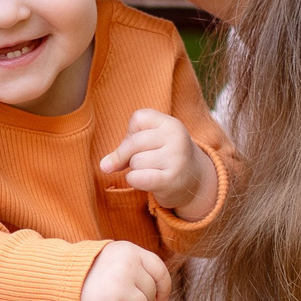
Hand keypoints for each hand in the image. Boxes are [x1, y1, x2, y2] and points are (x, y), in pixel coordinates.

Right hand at [79, 240, 169, 300]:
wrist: (59, 277)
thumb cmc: (93, 272)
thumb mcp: (116, 257)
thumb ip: (139, 267)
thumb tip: (161, 297)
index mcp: (130, 250)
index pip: (160, 271)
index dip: (163, 288)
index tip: (160, 299)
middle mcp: (126, 265)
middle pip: (150, 294)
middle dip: (138, 300)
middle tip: (115, 295)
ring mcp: (117, 284)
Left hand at [100, 109, 216, 219]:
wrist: (195, 182)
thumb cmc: (165, 158)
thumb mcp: (151, 142)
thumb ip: (125, 147)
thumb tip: (104, 166)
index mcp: (171, 123)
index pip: (138, 118)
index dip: (133, 133)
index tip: (145, 143)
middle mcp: (176, 138)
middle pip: (133, 143)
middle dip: (130, 155)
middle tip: (145, 161)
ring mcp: (176, 159)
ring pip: (135, 162)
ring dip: (136, 170)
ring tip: (153, 171)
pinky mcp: (171, 180)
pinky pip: (136, 178)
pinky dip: (135, 181)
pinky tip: (148, 181)